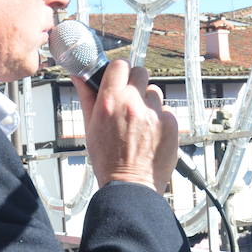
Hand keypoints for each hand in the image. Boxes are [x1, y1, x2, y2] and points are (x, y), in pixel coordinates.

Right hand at [72, 61, 177, 191]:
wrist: (130, 186)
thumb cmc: (108, 161)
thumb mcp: (90, 126)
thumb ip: (86, 96)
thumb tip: (80, 76)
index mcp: (110, 102)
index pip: (119, 65)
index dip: (118, 71)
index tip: (118, 78)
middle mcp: (133, 104)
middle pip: (141, 72)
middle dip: (135, 83)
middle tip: (129, 100)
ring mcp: (154, 114)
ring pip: (155, 92)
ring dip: (148, 102)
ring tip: (140, 121)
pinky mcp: (171, 124)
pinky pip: (166, 110)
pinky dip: (160, 118)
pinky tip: (150, 133)